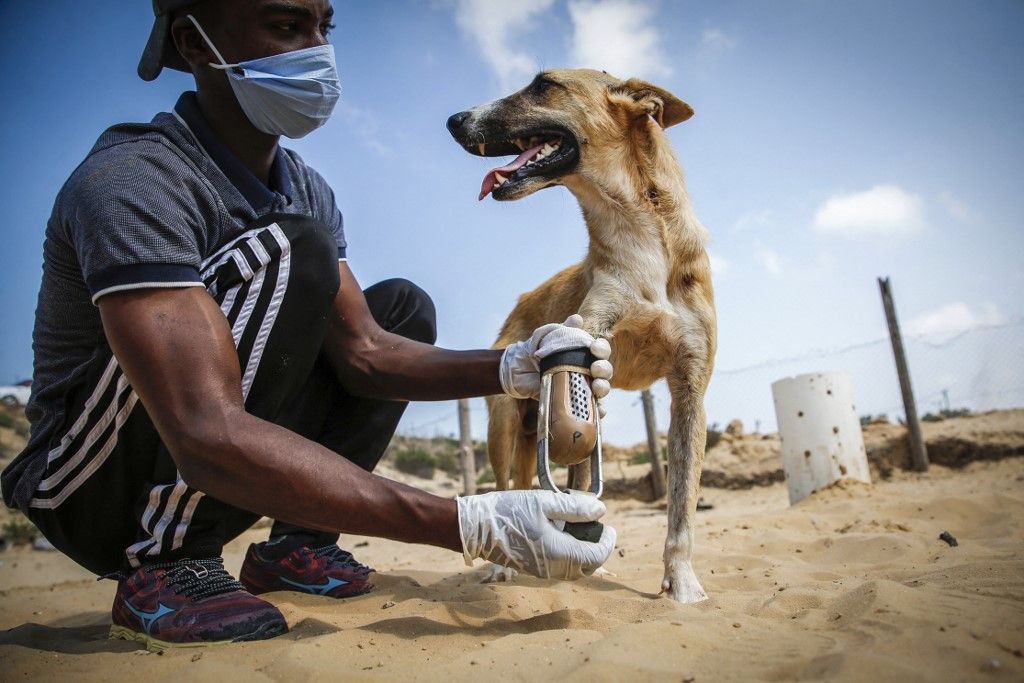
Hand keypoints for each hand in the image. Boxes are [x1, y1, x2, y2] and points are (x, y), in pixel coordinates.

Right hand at [457, 490, 616, 579]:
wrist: (475, 528)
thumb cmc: (508, 511)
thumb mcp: (543, 502)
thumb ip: (574, 507)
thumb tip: (600, 510)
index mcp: (559, 552)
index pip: (596, 556)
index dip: (608, 542)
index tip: (609, 526)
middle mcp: (552, 568)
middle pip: (587, 567)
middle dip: (598, 549)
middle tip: (597, 527)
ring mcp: (541, 571)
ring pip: (574, 570)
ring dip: (583, 553)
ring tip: (580, 528)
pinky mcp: (533, 569)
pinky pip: (560, 568)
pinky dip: (569, 555)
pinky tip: (562, 533)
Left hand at [499, 314, 612, 400]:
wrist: (516, 369)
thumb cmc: (534, 349)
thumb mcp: (546, 335)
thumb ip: (562, 329)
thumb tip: (577, 318)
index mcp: (582, 352)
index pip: (601, 350)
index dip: (602, 349)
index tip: (594, 349)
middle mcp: (585, 369)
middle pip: (604, 370)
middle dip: (604, 369)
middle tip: (594, 369)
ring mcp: (580, 386)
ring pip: (601, 388)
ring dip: (603, 387)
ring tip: (596, 387)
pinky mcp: (572, 401)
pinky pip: (591, 408)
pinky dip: (599, 410)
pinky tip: (600, 411)